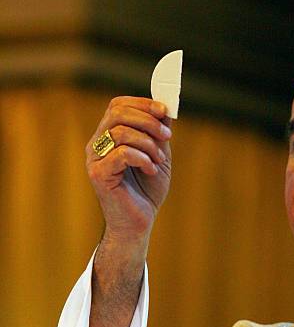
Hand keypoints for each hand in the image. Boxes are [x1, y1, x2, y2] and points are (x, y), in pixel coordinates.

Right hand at [86, 97, 171, 239]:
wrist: (139, 223)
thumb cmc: (147, 190)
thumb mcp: (159, 155)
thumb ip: (159, 133)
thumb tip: (166, 109)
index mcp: (109, 136)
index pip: (118, 105)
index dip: (142, 103)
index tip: (164, 111)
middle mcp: (97, 144)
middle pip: (117, 113)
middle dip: (148, 121)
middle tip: (166, 137)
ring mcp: (95, 159)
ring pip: (121, 132)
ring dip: (148, 144)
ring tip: (159, 161)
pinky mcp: (98, 174)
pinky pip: (122, 153)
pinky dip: (142, 158)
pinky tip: (151, 170)